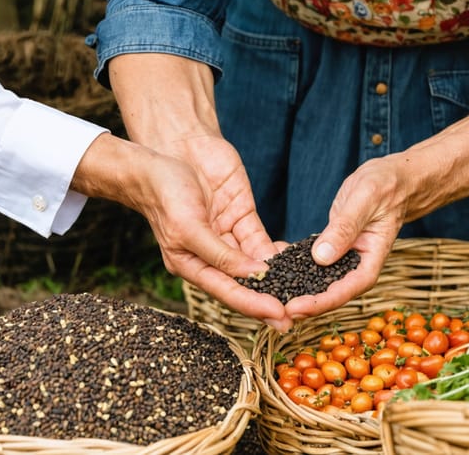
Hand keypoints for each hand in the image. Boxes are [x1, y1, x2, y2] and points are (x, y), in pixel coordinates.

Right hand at [72, 134, 291, 331]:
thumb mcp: (189, 228)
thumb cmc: (166, 192)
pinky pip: (260, 239)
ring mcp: (227, 236)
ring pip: (256, 263)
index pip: (227, 292)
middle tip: (294, 317)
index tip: (278, 316)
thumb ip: (219, 254)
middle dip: (269, 299)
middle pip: (244, 284)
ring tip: (302, 292)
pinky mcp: (240, 216)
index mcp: (191, 264)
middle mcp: (210, 255)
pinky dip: (277, 251)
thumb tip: (252, 275)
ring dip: (277, 277)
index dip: (253, 305)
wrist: (168, 152)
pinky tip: (295, 261)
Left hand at [284, 156, 404, 318]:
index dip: (319, 303)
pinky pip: (311, 266)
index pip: (346, 290)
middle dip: (302, 305)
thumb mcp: (365, 200)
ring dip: (295, 292)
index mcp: (371, 260)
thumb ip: (345, 228)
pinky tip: (272, 272)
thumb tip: (322, 258)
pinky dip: (293, 270)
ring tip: (268, 297)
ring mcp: (343, 260)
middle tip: (272, 310)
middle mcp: (357, 266)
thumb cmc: (385, 186)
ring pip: (318, 284)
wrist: (392, 180)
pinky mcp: (331, 250)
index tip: (293, 308)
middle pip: (329, 295)